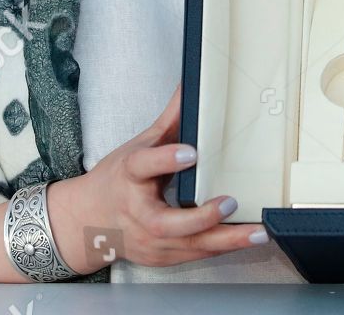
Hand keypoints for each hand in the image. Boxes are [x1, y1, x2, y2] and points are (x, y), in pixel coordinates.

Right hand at [48, 85, 263, 271]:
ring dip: (226, 239)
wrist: (86, 222)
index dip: (166, 159)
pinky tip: (247, 240)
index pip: (143, 166)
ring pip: (188, 245)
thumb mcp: (136, 147)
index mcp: (128, 177)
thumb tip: (189, 86)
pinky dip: (223, 247)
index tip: (191, 153)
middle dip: (201, 217)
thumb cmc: (115, 181)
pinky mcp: (162, 257)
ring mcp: (149, 240)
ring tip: (257, 231)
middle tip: (229, 201)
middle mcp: (138, 213)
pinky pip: (196, 254)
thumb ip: (169, 122)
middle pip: (167, 223)